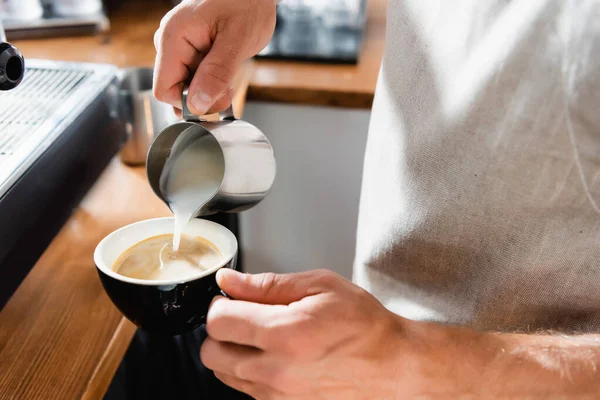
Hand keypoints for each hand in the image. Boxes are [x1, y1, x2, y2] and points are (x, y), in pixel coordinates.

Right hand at [153, 0, 276, 115]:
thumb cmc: (247, 2)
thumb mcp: (237, 41)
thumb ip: (217, 74)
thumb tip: (197, 105)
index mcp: (173, 38)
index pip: (164, 90)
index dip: (189, 103)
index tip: (216, 99)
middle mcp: (170, 42)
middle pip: (176, 90)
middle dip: (204, 95)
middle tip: (229, 80)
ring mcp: (179, 46)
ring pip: (188, 85)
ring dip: (211, 87)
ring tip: (230, 66)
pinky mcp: (190, 50)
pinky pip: (196, 76)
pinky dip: (213, 80)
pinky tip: (227, 66)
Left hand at [200, 269, 405, 398]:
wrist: (394, 367)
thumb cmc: (364, 325)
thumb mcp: (320, 287)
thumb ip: (267, 285)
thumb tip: (229, 283)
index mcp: (283, 333)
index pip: (217, 321)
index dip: (220, 304)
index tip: (232, 299)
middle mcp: (275, 371)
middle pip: (211, 353)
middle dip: (220, 331)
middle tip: (243, 317)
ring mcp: (279, 396)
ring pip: (225, 376)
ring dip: (234, 353)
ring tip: (264, 337)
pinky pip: (248, 391)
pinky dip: (251, 373)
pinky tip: (276, 357)